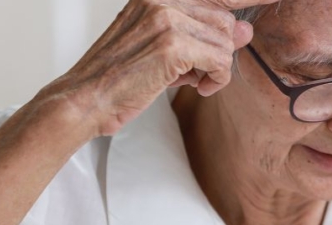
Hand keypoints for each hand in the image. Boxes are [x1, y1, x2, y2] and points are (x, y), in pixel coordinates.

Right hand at [43, 0, 276, 137]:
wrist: (86, 98)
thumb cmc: (122, 76)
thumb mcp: (165, 48)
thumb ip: (204, 33)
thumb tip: (245, 28)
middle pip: (225, 21)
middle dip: (219, 52)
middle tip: (196, 72)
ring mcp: (167, 18)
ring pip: (225, 43)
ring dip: (215, 69)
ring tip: (191, 80)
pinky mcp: (172, 44)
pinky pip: (220, 62)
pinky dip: (215, 80)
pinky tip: (197, 88)